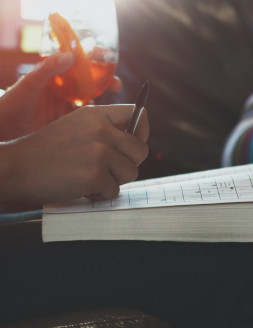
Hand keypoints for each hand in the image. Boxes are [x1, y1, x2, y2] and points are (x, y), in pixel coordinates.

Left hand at [0, 52, 122, 140]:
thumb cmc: (10, 106)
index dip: (93, 58)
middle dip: (106, 81)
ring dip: (104, 103)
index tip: (106, 56)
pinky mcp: (69, 125)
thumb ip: (48, 69)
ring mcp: (66, 108)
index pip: (76, 61)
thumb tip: (70, 56)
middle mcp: (62, 90)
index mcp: (53, 75)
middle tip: (117, 84)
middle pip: (90, 81)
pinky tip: (103, 123)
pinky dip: (97, 121)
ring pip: (91, 101)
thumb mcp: (29, 85)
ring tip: (111, 106)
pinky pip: (88, 121)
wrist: (5, 134)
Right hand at [1, 104, 148, 204]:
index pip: (137, 114)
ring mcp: (99, 152)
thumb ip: (104, 129)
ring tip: (90, 176)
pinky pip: (115, 190)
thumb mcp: (76, 126)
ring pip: (131, 173)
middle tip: (107, 169)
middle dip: (128, 164)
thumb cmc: (48, 152)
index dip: (141, 132)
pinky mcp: (95, 175)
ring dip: (114, 181)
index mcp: (97, 115)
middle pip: (141, 151)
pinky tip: (82, 187)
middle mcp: (101, 130)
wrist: (18, 168)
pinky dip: (100, 194)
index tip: (133, 144)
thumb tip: (137, 140)